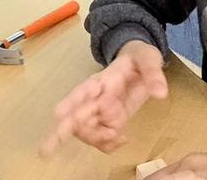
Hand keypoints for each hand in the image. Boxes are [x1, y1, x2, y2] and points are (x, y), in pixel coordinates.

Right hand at [39, 40, 167, 155]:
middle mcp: (97, 97)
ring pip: (87, 130)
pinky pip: (102, 137)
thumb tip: (160, 93)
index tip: (59, 114)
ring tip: (117, 138)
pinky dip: (108, 144)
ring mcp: (102, 111)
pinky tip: (121, 140)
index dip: (72, 101)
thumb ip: (153, 74)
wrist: (140, 64)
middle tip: (46, 150)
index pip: (85, 89)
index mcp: (103, 79)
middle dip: (62, 130)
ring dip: (96, 139)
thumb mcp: (148, 58)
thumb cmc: (139, 57)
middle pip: (77, 114)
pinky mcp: (111, 121)